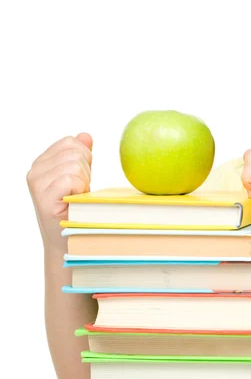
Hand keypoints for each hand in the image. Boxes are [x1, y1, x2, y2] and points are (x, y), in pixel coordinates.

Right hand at [26, 133, 92, 252]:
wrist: (68, 243)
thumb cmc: (76, 211)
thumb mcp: (81, 179)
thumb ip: (81, 156)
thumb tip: (85, 135)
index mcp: (42, 163)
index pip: (70, 142)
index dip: (85, 158)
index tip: (82, 179)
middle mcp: (35, 171)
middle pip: (74, 151)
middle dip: (86, 171)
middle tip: (80, 192)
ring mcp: (37, 184)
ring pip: (74, 164)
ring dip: (84, 182)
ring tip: (77, 198)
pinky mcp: (43, 197)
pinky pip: (71, 179)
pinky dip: (80, 190)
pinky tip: (74, 202)